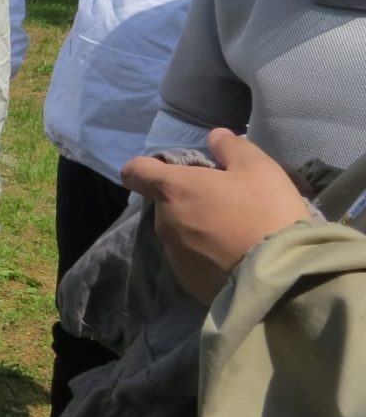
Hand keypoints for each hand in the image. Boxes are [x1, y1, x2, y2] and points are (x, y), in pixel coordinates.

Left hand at [121, 130, 314, 303]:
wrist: (281, 275)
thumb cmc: (266, 212)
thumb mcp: (257, 167)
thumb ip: (231, 146)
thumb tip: (214, 136)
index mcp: (173, 190)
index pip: (135, 171)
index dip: (147, 167)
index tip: (171, 170)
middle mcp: (163, 222)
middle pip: (164, 203)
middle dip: (186, 199)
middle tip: (223, 202)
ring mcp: (173, 254)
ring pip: (176, 232)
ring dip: (195, 227)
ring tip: (233, 232)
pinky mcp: (187, 281)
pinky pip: (190, 260)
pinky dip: (204, 255)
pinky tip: (233, 257)